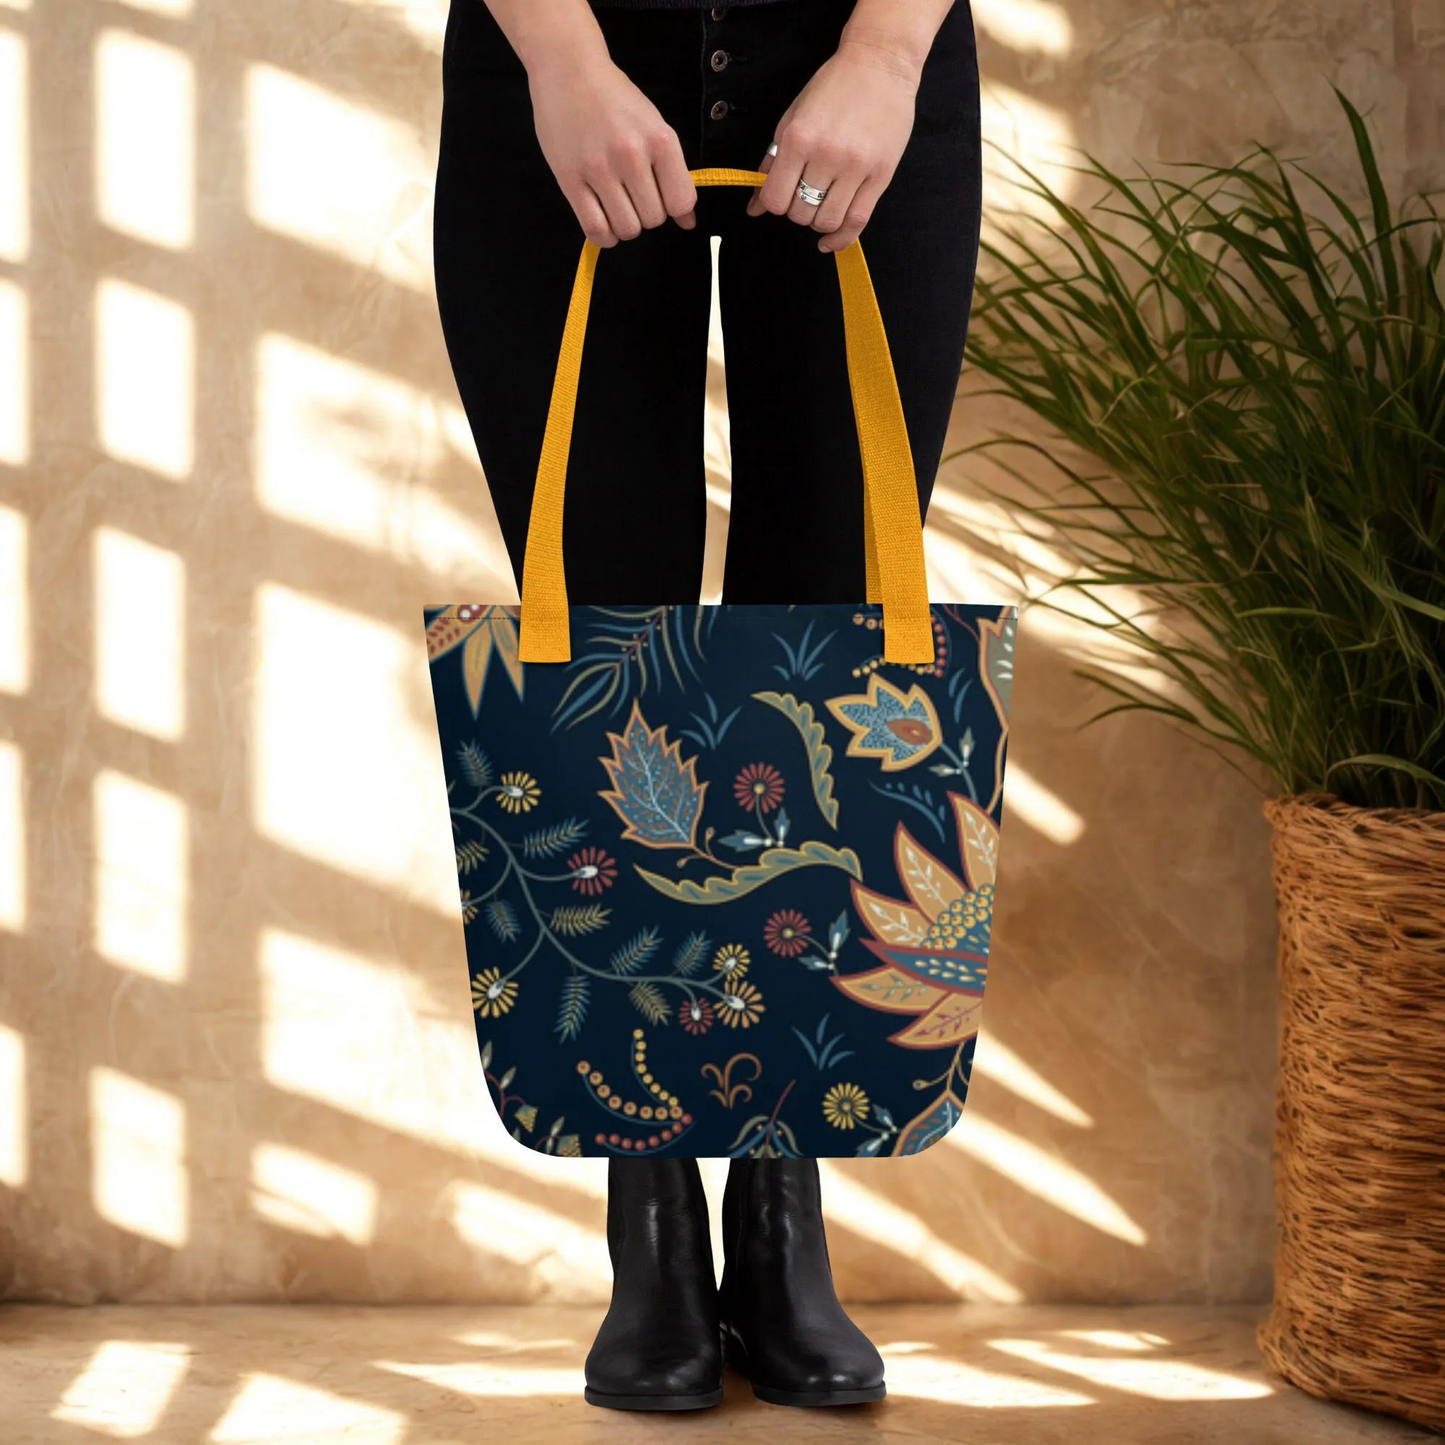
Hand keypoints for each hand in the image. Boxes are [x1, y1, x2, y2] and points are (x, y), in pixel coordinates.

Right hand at [528, 48, 695, 246]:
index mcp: (660, 140)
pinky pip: (595, 229)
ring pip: (627, 228)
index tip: (661, 196)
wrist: (569, 69)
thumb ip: (673, 173)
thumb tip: (688, 222)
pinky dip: (604, 236)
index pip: (681, 201)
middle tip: (633, 195)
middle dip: (647, 214)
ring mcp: (599, 169)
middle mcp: (632, 156)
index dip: (673, 208)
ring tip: (617, 205)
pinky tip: (603, 221)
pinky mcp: (570, 179)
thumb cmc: (615, 99)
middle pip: (653, 219)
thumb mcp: (654, 126)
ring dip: (625, 225)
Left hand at [747, 38, 921, 252]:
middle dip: (798, 210)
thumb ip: (773, 163)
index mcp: (798, 139)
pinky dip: (840, 239)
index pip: (775, 199)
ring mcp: (855, 168)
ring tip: (822, 204)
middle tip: (805, 193)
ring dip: (818, 221)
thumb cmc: (833, 88)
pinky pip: (857, 222)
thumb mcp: (793, 118)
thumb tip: (755, 207)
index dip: (775, 203)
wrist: (880, 64)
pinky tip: (830, 241)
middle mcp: (826, 156)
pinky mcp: (880, 176)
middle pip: (800, 213)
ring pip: (826, 221)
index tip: (782, 195)